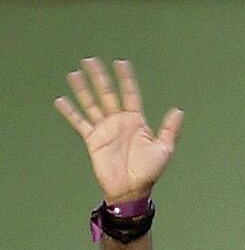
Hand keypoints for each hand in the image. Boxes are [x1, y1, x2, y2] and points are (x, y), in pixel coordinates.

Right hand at [55, 58, 182, 204]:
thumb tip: (178, 110)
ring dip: (83, 89)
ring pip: (92, 103)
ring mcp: (105, 129)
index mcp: (136, 121)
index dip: (126, 78)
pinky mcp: (93, 139)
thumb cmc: (150, 171)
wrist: (131, 189)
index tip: (121, 62)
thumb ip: (169, 129)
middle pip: (107, 93)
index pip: (130, 93)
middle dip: (100, 77)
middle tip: (91, 59)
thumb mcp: (164, 149)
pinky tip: (61, 100)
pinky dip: (70, 112)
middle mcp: (119, 121)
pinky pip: (80, 122)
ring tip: (75, 73)